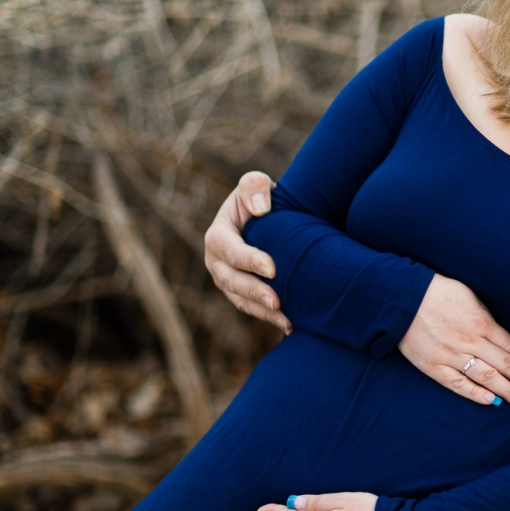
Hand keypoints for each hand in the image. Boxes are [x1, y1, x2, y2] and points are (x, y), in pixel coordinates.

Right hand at [203, 171, 291, 332]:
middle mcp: (217, 262)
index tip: (272, 269)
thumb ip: (254, 186)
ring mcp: (227, 280)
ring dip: (262, 312)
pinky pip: (252, 309)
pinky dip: (269, 318)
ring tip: (286, 319)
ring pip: (241, 300)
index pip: (230, 250)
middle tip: (276, 301)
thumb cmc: (263, 199)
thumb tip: (260, 208)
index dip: (249, 260)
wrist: (271, 218)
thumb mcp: (255, 184)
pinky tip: (291, 326)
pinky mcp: (241, 293)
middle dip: (254, 292)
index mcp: (218, 235)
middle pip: (231, 281)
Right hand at [402, 274, 509, 408]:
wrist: (402, 296)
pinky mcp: (433, 365)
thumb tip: (507, 338)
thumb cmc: (440, 292)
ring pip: (487, 377)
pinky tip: (492, 402)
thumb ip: (489, 319)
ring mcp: (451, 355)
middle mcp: (470, 341)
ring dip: (509, 392)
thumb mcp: (472, 297)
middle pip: (507, 365)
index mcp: (482, 323)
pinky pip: (457, 383)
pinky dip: (475, 393)